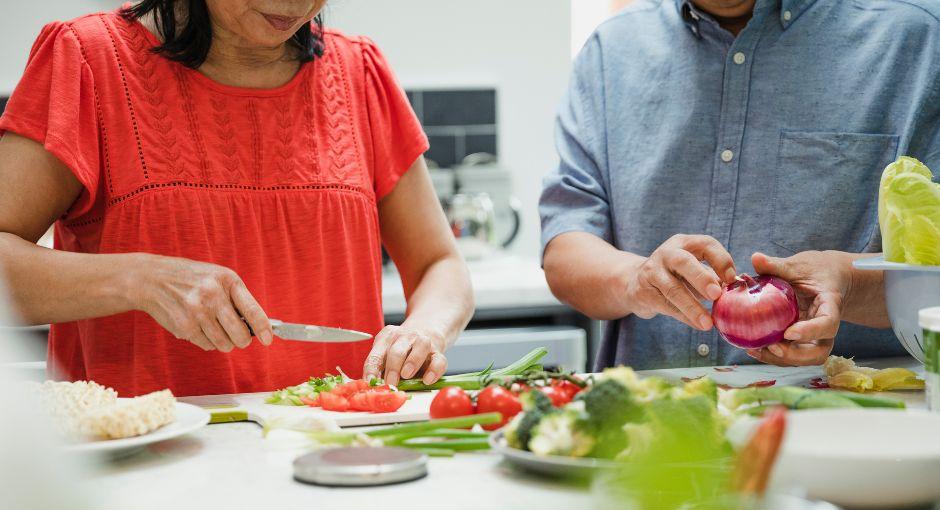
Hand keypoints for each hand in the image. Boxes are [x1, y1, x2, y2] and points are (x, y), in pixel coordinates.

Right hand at [133, 254, 272, 351]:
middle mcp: (213, 296)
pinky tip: (197, 326)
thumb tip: (255, 327)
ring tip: (214, 327)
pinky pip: (206, 345)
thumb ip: (237, 298)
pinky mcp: (184, 327)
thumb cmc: (192, 279)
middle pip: (240, 334)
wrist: (152, 279)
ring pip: (224, 344)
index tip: (268, 340)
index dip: (263, 328)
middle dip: (242, 340)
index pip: (252, 310)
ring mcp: (197, 312)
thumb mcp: (218, 277)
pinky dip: (207, 341)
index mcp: (227, 280)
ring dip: (224, 342)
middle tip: (239, 337)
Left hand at [362, 324, 446, 386]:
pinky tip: (427, 379)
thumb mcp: (387, 352)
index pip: (376, 355)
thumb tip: (372, 386)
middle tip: (390, 383)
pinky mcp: (438, 351)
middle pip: (397, 351)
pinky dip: (433, 370)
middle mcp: (405, 337)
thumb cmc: (403, 347)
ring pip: (420, 348)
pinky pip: (438, 360)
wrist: (426, 329)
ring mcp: (423, 342)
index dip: (372, 370)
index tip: (370, 383)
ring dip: (412, 362)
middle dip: (392, 368)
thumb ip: (380, 367)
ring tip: (406, 375)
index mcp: (387, 337)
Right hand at [627, 234, 736, 329]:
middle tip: (716, 294)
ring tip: (708, 323)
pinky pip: (666, 306)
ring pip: (673, 289)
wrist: (635, 282)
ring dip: (692, 307)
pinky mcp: (643, 292)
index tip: (731, 279)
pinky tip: (697, 325)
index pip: (705, 244)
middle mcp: (666, 253)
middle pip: (683, 262)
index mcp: (684, 243)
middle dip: (701, 278)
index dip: (721, 260)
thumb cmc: (675, 276)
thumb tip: (736, 290)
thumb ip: (713, 276)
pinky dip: (683, 317)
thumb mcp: (694, 269)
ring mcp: (652, 272)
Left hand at [745, 251, 852, 365]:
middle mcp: (826, 326)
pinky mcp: (803, 341)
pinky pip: (792, 353)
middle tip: (770, 347)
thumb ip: (777, 264)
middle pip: (818, 351)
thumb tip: (755, 257)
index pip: (828, 323)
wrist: (825, 278)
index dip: (810, 331)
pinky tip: (754, 349)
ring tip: (756, 351)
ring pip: (805, 358)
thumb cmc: (814, 270)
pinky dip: (774, 355)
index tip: (789, 332)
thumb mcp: (798, 265)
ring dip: (782, 359)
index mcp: (830, 305)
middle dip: (795, 355)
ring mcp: (816, 336)